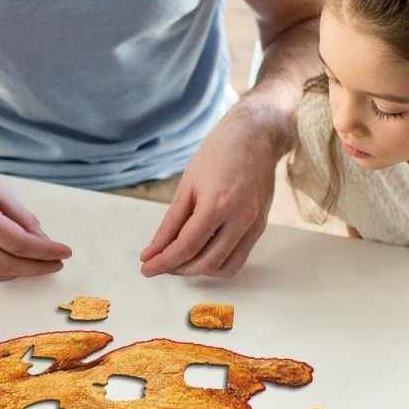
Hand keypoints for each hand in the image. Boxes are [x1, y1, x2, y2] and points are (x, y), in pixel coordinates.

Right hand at [0, 140, 70, 280]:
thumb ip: (21, 216)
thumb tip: (42, 240)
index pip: (19, 243)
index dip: (45, 252)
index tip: (63, 253)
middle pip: (6, 265)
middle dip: (35, 268)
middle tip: (54, 264)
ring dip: (16, 274)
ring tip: (34, 265)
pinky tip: (10, 262)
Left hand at [140, 102, 286, 276]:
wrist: (255, 137)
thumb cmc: (218, 154)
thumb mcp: (187, 186)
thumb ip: (170, 223)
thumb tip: (154, 251)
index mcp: (217, 203)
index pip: (186, 246)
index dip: (163, 262)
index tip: (147, 268)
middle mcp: (240, 218)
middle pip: (205, 262)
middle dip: (178, 269)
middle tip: (159, 264)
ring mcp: (254, 224)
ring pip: (224, 267)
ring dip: (198, 271)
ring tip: (179, 261)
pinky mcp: (260, 227)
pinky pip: (239, 258)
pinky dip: (217, 263)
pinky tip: (201, 254)